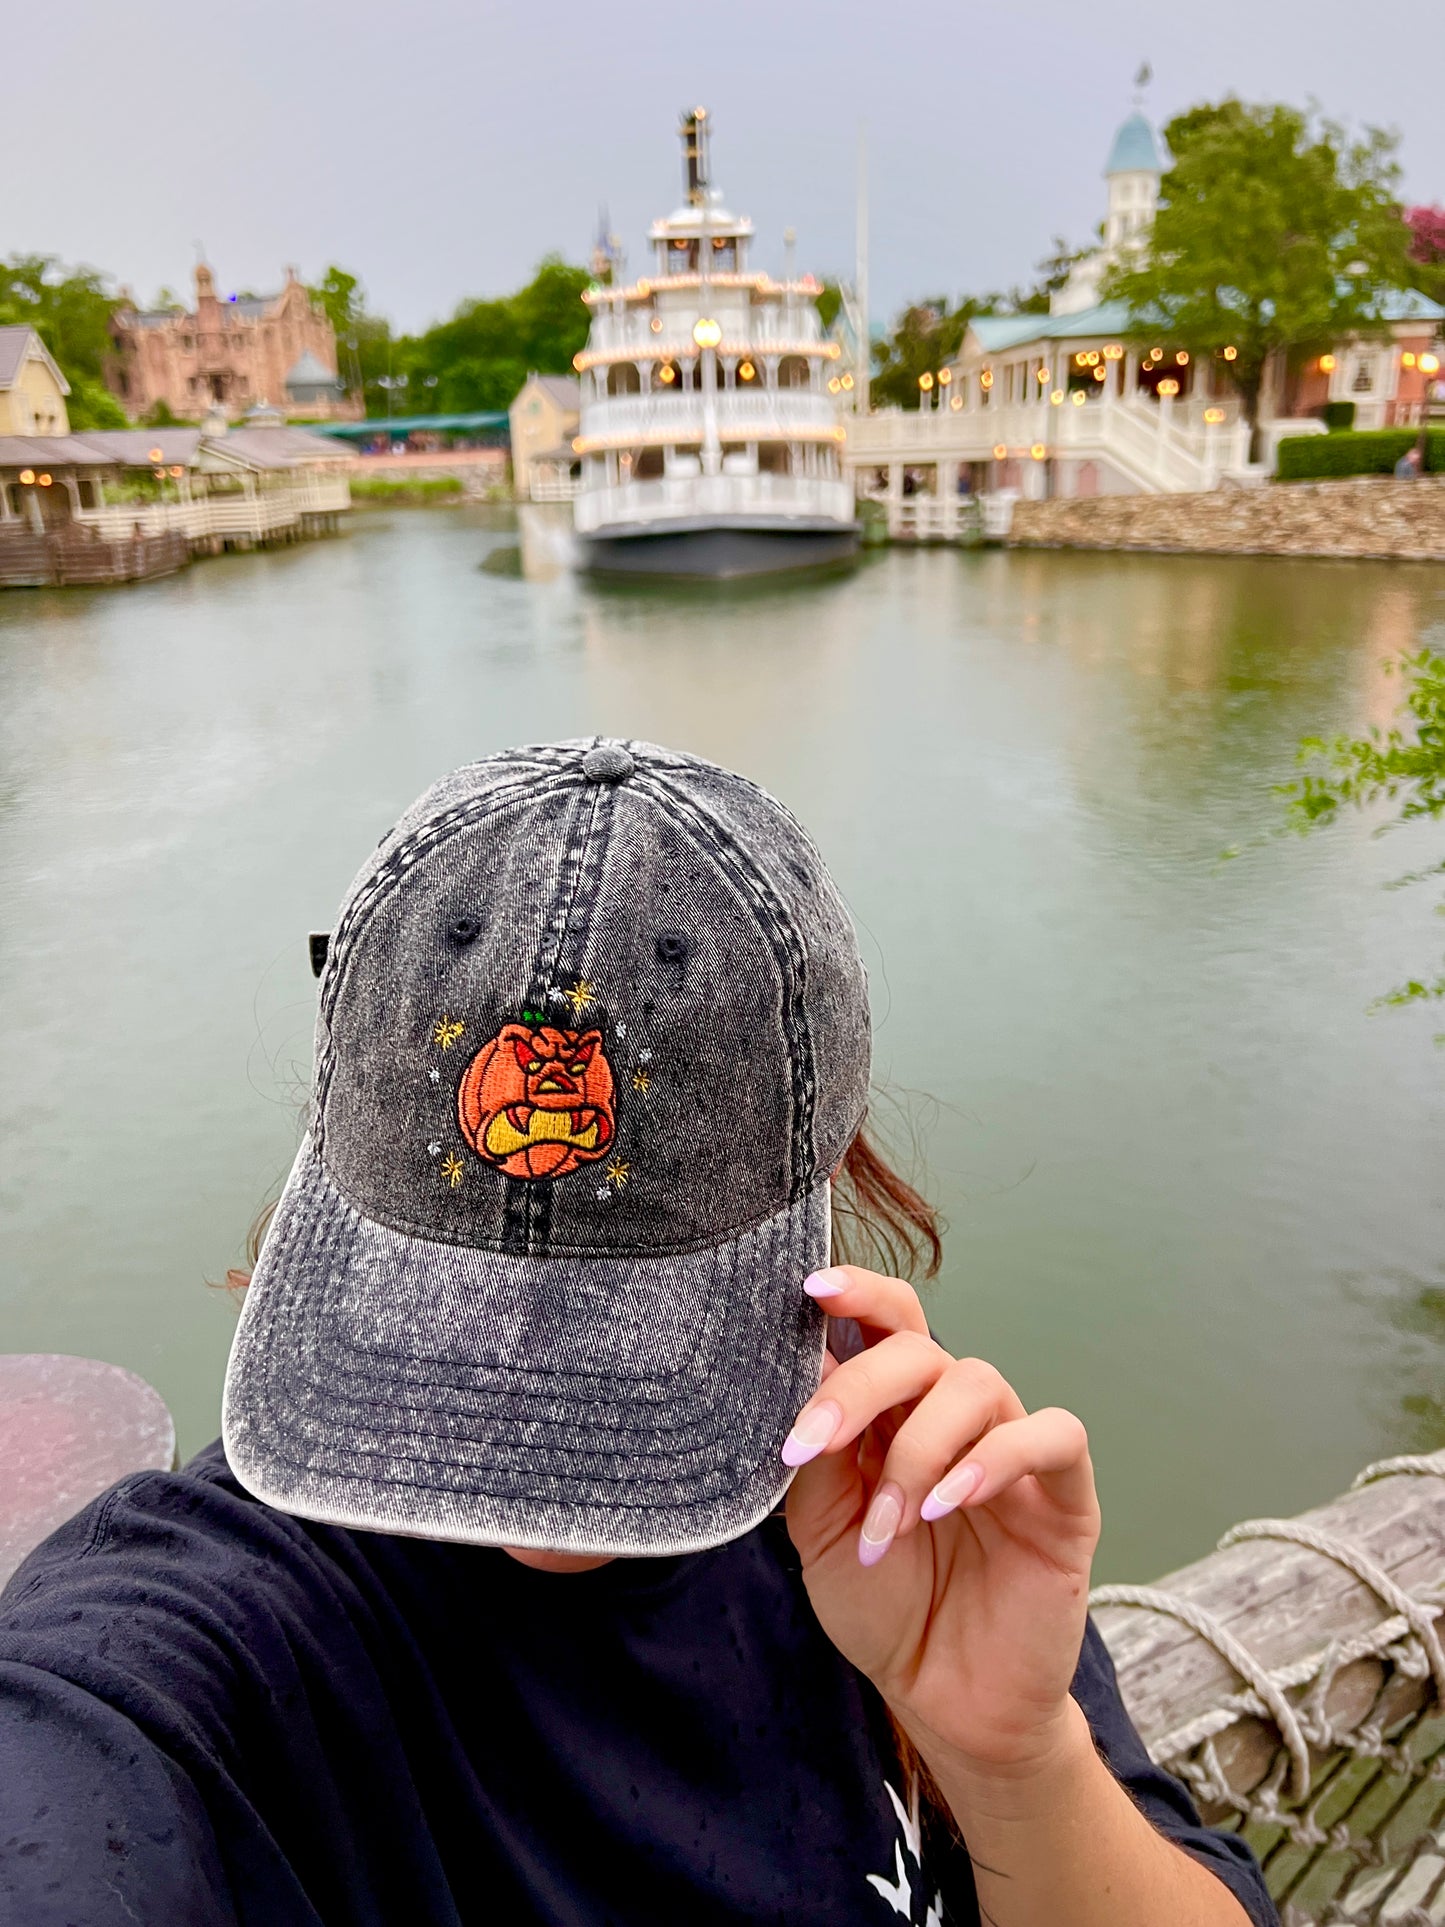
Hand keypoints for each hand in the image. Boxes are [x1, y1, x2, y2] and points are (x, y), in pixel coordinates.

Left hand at [783, 1265, 1100, 1777]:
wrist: (944, 1699)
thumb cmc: (884, 1608)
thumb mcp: (823, 1533)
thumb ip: (818, 1458)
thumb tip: (803, 1376)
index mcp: (896, 1414)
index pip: (885, 1326)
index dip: (856, 1293)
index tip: (810, 1288)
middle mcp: (955, 1417)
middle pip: (920, 1347)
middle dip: (860, 1386)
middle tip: (814, 1443)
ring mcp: (1012, 1451)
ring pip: (978, 1383)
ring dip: (919, 1447)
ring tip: (891, 1522)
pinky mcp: (1064, 1496)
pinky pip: (1051, 1436)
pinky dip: (995, 1457)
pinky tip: (950, 1502)